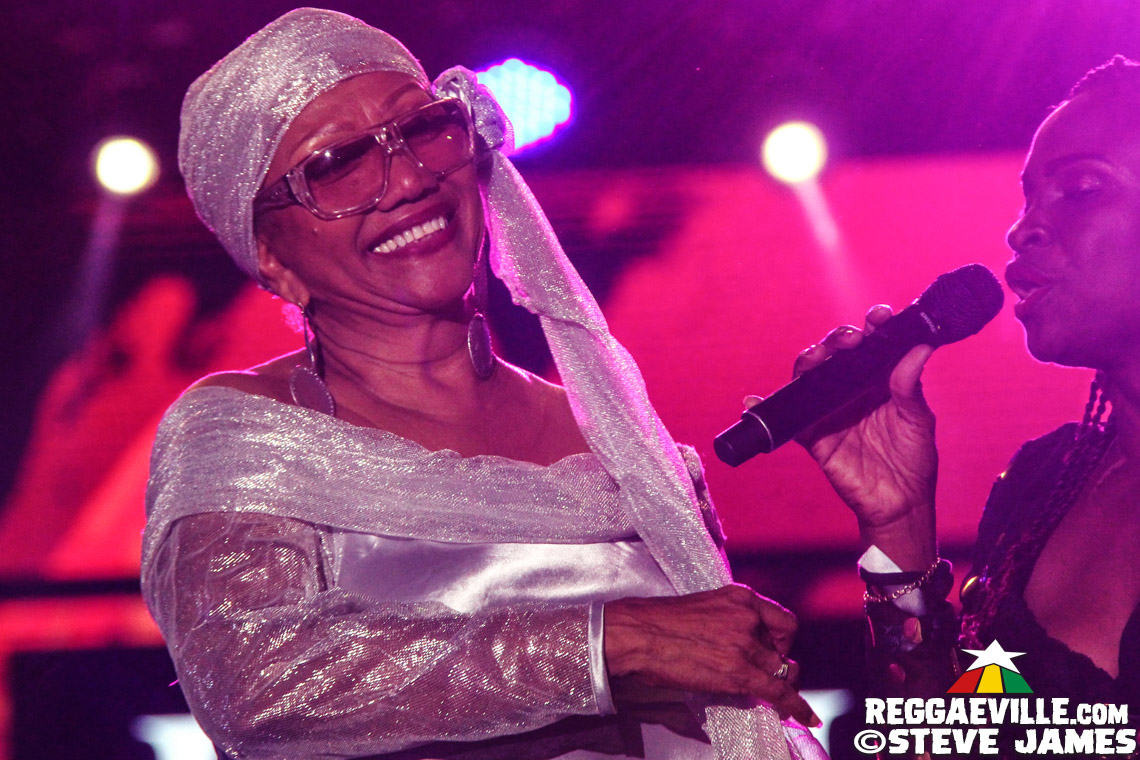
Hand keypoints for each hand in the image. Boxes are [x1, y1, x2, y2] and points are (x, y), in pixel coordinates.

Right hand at [603, 584, 817, 726]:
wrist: (638, 634)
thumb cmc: (658, 622)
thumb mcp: (703, 608)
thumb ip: (728, 622)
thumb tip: (737, 647)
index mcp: (740, 598)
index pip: (782, 622)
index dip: (781, 642)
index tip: (773, 651)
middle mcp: (749, 618)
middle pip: (782, 649)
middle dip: (775, 664)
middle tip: (759, 674)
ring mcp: (746, 644)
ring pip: (780, 671)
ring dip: (775, 683)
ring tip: (763, 691)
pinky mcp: (739, 671)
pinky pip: (779, 692)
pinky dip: (796, 706)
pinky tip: (806, 717)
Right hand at [777, 305, 938, 567]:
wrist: (898, 503)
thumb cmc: (913, 460)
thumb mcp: (917, 420)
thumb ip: (909, 386)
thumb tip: (917, 348)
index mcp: (880, 379)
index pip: (873, 344)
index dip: (873, 326)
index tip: (879, 316)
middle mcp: (852, 388)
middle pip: (837, 354)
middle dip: (839, 339)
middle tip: (851, 340)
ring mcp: (830, 409)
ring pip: (811, 376)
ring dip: (809, 360)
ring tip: (815, 357)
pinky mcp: (812, 433)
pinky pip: (787, 417)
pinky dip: (765, 406)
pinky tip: (754, 400)